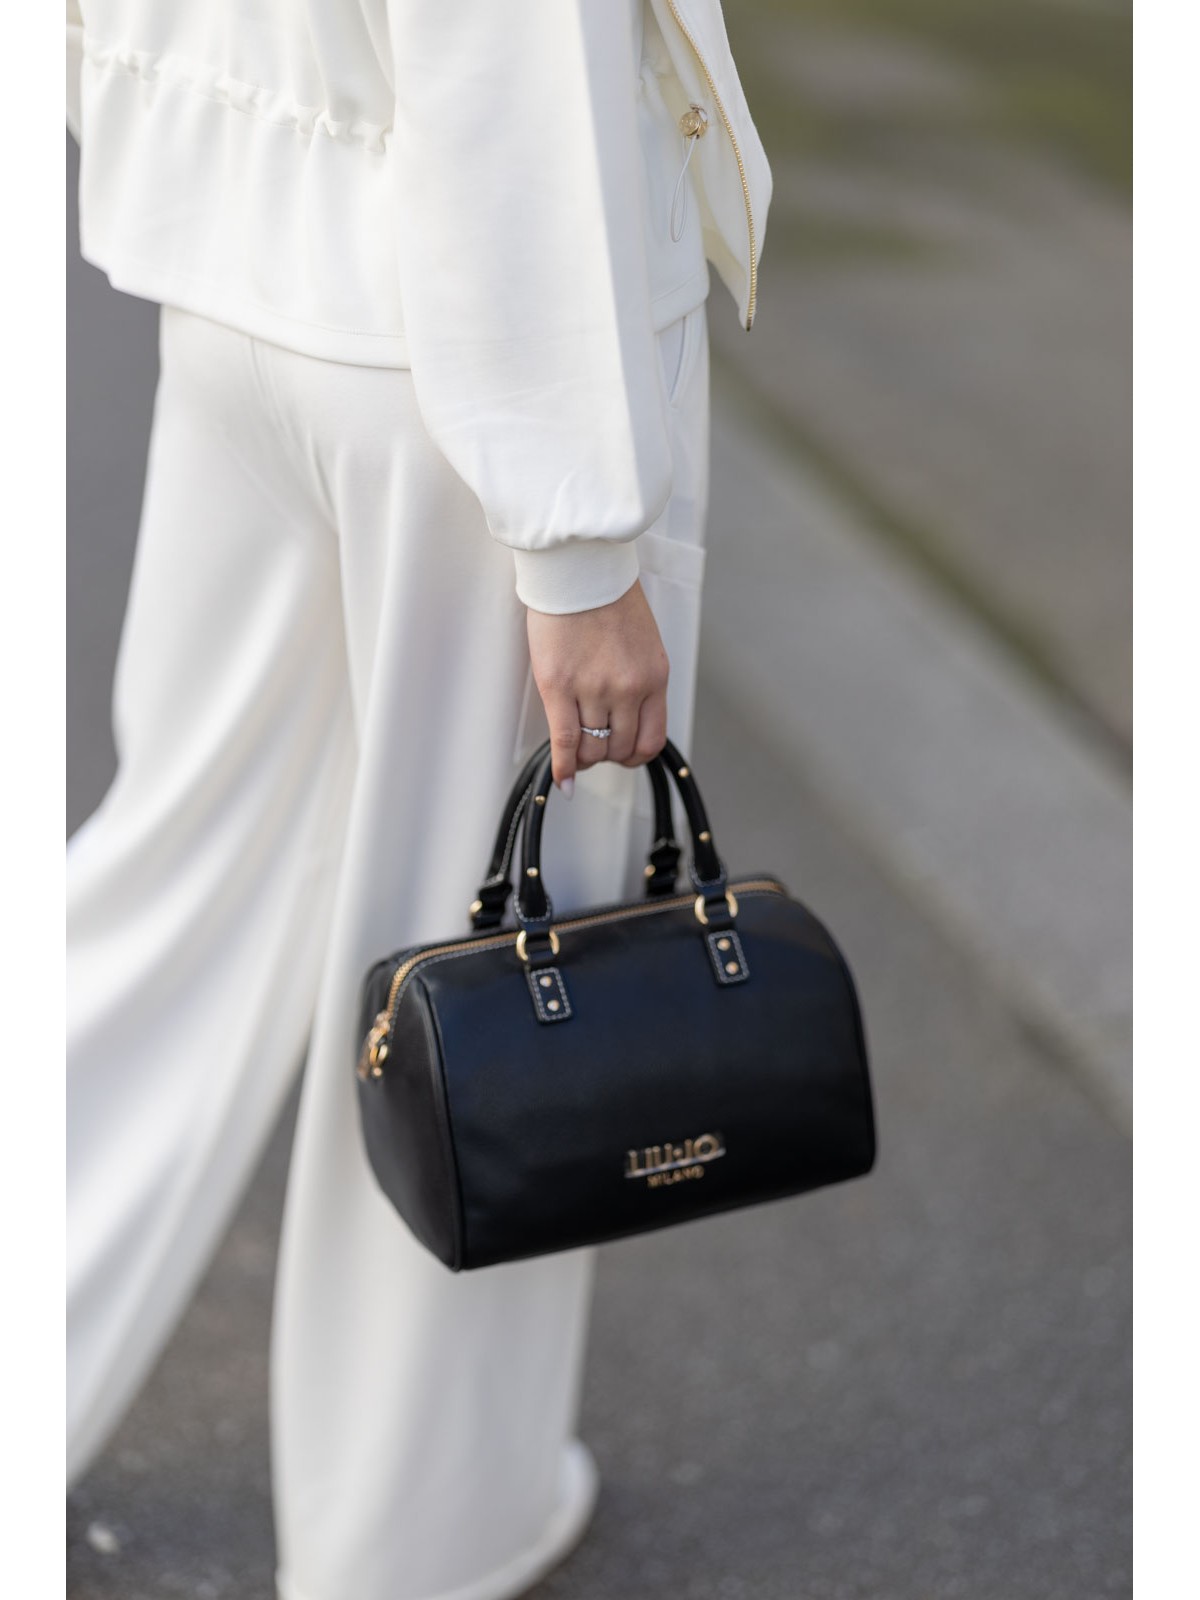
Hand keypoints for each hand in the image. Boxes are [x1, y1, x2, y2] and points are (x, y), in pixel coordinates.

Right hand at [526, 579, 668, 791]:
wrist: (580, 568)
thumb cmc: (607, 598)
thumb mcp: (643, 643)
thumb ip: (639, 681)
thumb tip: (627, 718)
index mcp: (654, 677)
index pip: (651, 740)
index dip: (635, 756)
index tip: (622, 755)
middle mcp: (629, 688)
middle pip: (619, 748)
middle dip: (606, 754)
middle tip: (593, 746)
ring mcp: (594, 689)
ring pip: (592, 749)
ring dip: (584, 757)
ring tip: (576, 751)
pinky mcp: (559, 686)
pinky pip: (566, 742)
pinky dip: (564, 767)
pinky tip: (563, 779)